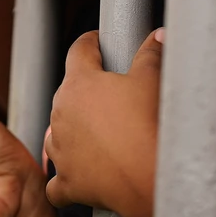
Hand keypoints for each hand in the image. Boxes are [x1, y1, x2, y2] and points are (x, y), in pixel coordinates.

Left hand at [45, 29, 163, 216]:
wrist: (147, 178)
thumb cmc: (146, 125)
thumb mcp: (150, 80)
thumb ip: (150, 53)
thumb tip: (157, 36)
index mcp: (79, 83)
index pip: (79, 50)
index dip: (91, 43)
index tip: (98, 42)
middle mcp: (61, 112)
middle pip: (69, 92)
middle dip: (88, 91)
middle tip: (113, 93)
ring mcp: (59, 147)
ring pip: (59, 132)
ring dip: (75, 130)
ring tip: (102, 133)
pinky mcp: (65, 180)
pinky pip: (58, 178)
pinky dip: (68, 175)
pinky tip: (81, 173)